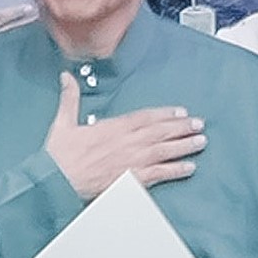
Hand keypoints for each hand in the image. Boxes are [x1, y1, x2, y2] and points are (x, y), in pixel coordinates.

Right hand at [43, 71, 205, 194]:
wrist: (56, 181)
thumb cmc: (58, 155)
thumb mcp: (63, 122)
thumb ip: (70, 98)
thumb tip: (67, 76)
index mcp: (113, 127)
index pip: (145, 117)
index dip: (165, 114)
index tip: (181, 112)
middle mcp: (127, 142)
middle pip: (160, 132)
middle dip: (182, 127)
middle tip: (200, 124)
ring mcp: (131, 161)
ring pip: (164, 150)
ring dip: (184, 145)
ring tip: (201, 141)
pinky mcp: (131, 180)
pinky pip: (159, 174)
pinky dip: (176, 170)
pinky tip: (190, 167)